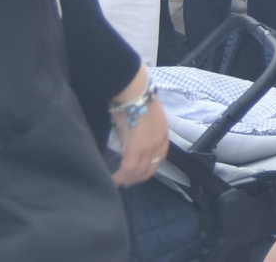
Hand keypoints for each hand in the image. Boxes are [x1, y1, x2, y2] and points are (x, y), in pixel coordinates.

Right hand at [110, 66, 168, 186]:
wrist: (136, 93)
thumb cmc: (137, 101)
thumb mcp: (144, 119)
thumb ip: (141, 133)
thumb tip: (130, 141)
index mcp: (163, 135)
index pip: (158, 158)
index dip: (148, 169)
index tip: (139, 175)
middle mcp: (159, 143)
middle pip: (150, 168)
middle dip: (138, 178)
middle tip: (126, 183)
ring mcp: (149, 147)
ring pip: (139, 171)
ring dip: (128, 179)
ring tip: (118, 183)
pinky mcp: (136, 149)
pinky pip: (128, 168)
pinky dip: (120, 176)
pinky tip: (113, 180)